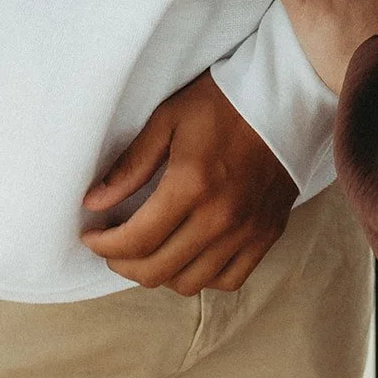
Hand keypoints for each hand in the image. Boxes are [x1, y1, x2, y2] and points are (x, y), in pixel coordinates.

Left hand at [80, 72, 297, 294]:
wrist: (287, 95)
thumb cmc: (224, 100)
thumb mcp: (169, 118)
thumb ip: (132, 164)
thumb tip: (95, 202)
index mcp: (192, 184)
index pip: (135, 240)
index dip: (103, 244)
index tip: (90, 234)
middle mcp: (220, 217)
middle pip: (157, 271)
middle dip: (123, 263)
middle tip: (112, 244)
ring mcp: (248, 230)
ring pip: (190, 283)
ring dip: (160, 274)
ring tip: (148, 250)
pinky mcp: (268, 233)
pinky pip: (229, 280)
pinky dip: (202, 277)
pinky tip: (189, 256)